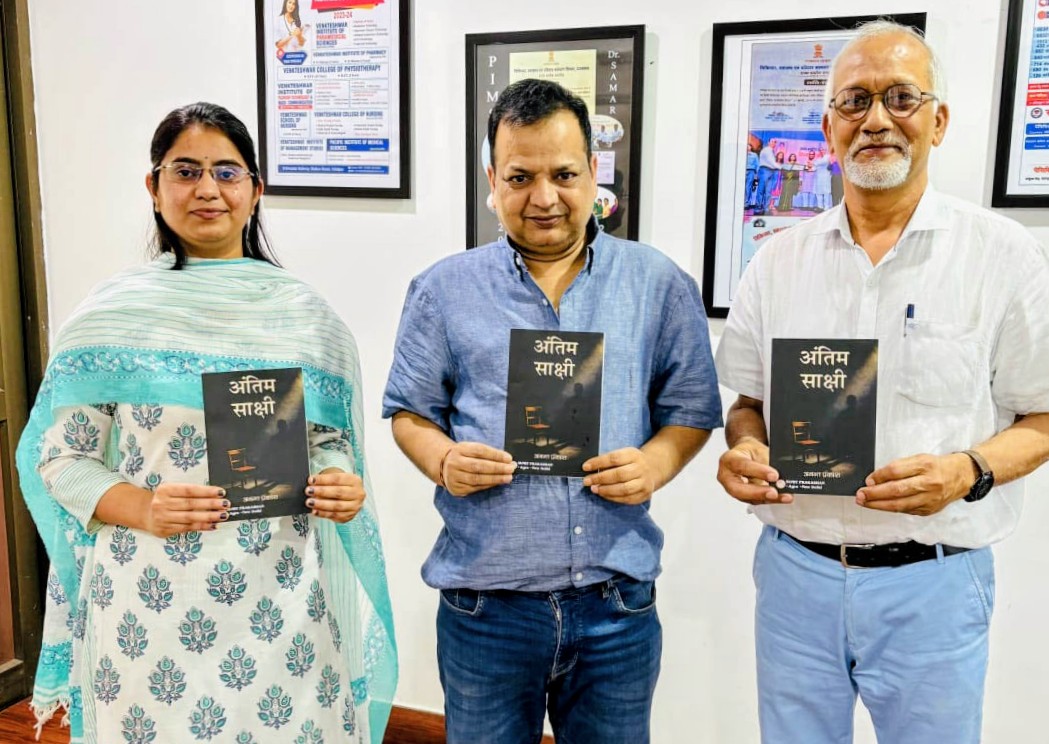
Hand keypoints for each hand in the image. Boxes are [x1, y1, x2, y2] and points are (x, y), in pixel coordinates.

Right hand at [145, 483, 227, 537]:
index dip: (206, 491)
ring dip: (208, 517)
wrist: (145, 513)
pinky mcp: (165, 530)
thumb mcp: (173, 491)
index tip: (221, 492)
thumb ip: (190, 492)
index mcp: (165, 490)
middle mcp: (162, 503)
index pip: (189, 490)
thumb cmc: (166, 499)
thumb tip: (215, 495)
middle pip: (190, 504)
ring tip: (222, 515)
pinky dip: (201, 527)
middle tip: (226, 504)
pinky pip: (187, 528)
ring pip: (190, 518)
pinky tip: (213, 525)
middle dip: (210, 504)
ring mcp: (162, 518)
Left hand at [306, 469, 364, 522]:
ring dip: (321, 504)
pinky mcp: (349, 516)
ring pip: (336, 506)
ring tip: (310, 502)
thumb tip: (311, 483)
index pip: (338, 479)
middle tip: (309, 491)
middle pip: (338, 492)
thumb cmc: (341, 486)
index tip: (311, 480)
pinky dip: (323, 514)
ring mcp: (354, 506)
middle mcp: (357, 494)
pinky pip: (334, 515)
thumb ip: (325, 481)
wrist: (350, 497)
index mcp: (355, 481)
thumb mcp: (337, 480)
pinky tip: (315, 511)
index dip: (323, 479)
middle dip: (321, 491)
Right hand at [441, 442, 514, 496]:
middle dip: (497, 468)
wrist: (445, 466)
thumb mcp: (471, 448)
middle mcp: (455, 463)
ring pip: (477, 479)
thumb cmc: (464, 456)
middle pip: (478, 466)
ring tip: (508, 477)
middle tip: (511, 469)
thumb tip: (507, 460)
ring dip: (495, 479)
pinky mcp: (456, 488)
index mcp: (460, 449)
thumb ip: (487, 453)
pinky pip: (475, 488)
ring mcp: (454, 477)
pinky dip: (488, 485)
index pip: (479, 450)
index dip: (495, 455)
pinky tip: (497, 482)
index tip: (509, 458)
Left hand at [582, 448, 656, 504]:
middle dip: (600, 478)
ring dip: (606, 490)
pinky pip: (627, 499)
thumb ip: (608, 460)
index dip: (598, 463)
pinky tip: (604, 495)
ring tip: (594, 489)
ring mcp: (644, 482)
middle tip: (587, 481)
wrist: (652, 469)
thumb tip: (589, 468)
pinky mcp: (644, 494)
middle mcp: (641, 468)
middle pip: (619, 474)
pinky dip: (613, 498)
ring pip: (624, 489)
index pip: (614, 458)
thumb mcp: (623, 455)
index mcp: (634, 455)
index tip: (585, 467)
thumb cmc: (631, 462)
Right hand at [716, 437, 790, 504]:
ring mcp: (733, 489)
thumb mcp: (759, 450)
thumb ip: (768, 463)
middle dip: (758, 492)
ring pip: (748, 498)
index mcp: (729, 459)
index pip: (742, 466)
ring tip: (785, 497)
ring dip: (768, 499)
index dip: (758, 471)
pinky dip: (770, 500)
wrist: (747, 455)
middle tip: (774, 492)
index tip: (774, 475)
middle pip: (739, 489)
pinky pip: (756, 501)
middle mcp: (727, 476)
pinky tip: (782, 497)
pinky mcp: (743, 497)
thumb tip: (781, 476)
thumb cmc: (751, 452)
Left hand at [855, 453, 970, 515]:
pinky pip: (906, 510)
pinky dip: (891, 508)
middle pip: (897, 490)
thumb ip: (898, 467)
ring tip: (865, 502)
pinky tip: (880, 506)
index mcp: (925, 466)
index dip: (879, 476)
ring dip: (878, 505)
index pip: (897, 471)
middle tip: (860, 495)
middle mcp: (928, 484)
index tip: (867, 480)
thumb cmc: (936, 466)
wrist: (961, 477)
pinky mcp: (928, 510)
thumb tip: (875, 479)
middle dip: (875, 494)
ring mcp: (929, 500)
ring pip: (899, 505)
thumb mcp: (919, 459)